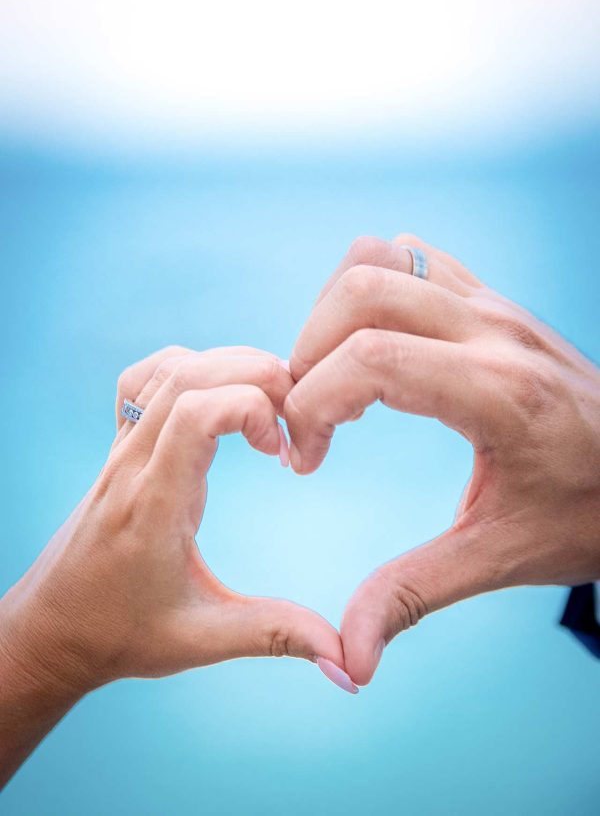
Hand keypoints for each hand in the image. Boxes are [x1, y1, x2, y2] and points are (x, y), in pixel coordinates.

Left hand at [0, 345, 349, 786]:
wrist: (53, 628)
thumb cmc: (120, 633)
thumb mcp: (202, 640)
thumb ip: (275, 636)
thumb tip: (344, 659)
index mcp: (154, 505)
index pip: (194, 414)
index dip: (250, 409)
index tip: (283, 450)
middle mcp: (132, 465)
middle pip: (188, 374)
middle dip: (254, 374)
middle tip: (295, 413)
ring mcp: (120, 449)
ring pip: (167, 369)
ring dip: (226, 366)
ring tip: (267, 402)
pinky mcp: (119, 446)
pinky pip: (142, 380)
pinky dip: (186, 367)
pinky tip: (214, 393)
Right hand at [284, 234, 599, 684]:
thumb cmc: (588, 513)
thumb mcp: (502, 556)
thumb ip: (412, 595)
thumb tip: (349, 659)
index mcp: (497, 393)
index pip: (371, 358)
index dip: (311, 404)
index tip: (305, 459)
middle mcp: (494, 330)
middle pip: (361, 290)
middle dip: (307, 352)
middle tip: (309, 417)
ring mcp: (494, 305)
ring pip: (380, 257)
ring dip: (333, 313)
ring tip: (334, 377)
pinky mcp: (491, 299)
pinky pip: (412, 257)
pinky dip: (370, 289)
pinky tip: (373, 348)